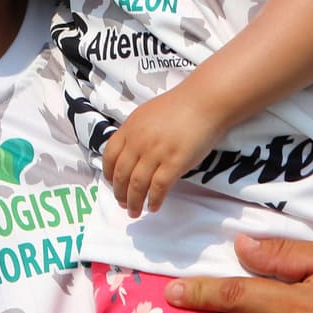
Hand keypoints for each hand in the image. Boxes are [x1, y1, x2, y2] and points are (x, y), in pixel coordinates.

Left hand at [102, 88, 219, 216]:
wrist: (204, 101)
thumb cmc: (180, 106)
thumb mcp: (148, 114)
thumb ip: (137, 132)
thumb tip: (131, 151)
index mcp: (130, 128)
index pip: (110, 155)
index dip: (108, 173)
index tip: (111, 183)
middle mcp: (139, 141)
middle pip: (121, 173)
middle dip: (119, 192)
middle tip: (122, 203)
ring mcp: (156, 152)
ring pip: (137, 184)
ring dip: (134, 201)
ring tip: (135, 211)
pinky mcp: (174, 162)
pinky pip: (159, 187)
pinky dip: (154, 200)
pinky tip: (154, 206)